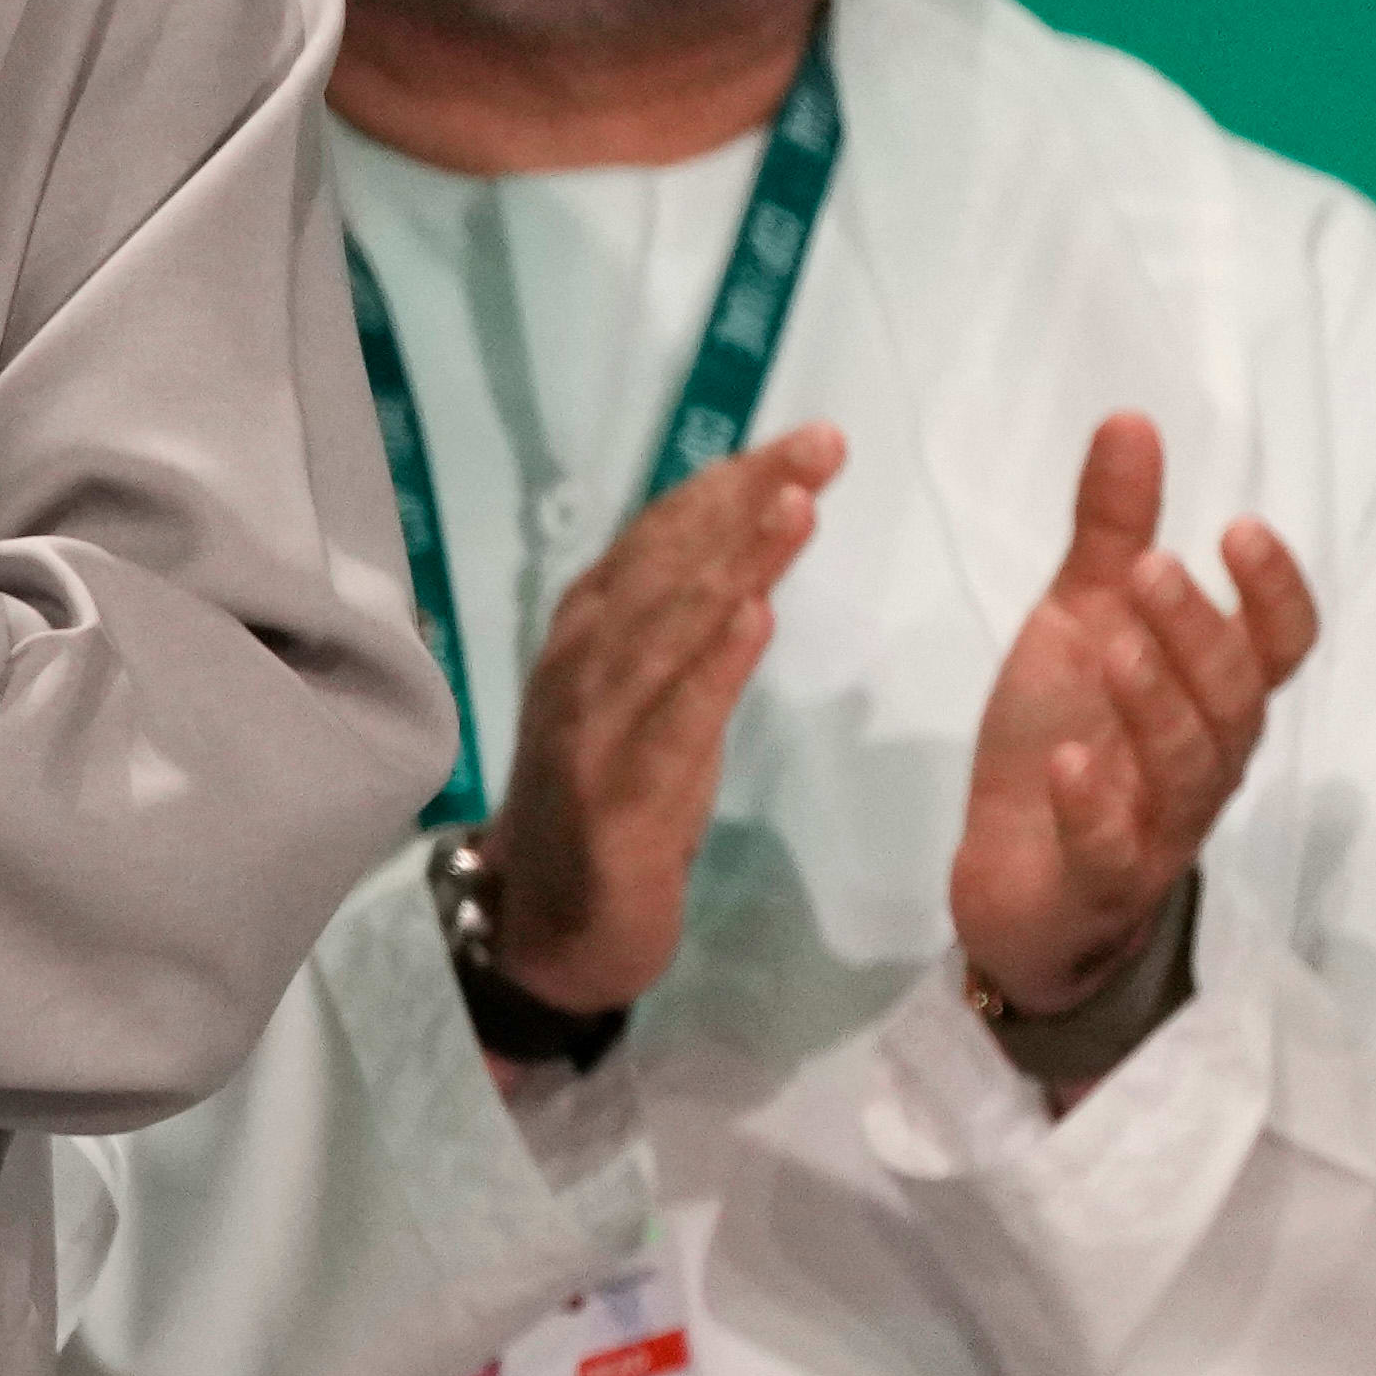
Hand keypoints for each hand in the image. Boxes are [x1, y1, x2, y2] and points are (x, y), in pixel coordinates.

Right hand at [470, 432, 841, 1015]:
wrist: (553, 933)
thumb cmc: (611, 808)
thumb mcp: (642, 701)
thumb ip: (676, 631)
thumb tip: (740, 552)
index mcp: (587, 635)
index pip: (660, 538)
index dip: (729, 483)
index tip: (806, 441)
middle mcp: (580, 666)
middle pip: (669, 564)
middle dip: (746, 499)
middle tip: (822, 445)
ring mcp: (592, 731)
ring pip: (670, 629)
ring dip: (734, 561)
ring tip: (796, 505)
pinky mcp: (618, 800)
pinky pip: (673, 723)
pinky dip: (714, 666)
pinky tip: (759, 618)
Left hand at [948, 413, 1319, 1026]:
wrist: (1013, 878)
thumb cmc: (1066, 736)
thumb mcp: (1080, 623)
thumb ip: (1109, 533)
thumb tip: (1132, 419)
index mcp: (1210, 694)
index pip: (1281, 645)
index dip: (1276, 591)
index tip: (1239, 526)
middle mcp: (1205, 760)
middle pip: (1234, 699)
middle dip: (1198, 631)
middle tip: (1148, 566)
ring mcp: (1159, 825)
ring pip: (1189, 768)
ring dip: (1155, 702)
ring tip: (1110, 646)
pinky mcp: (1101, 881)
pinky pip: (1114, 851)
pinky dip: (1093, 807)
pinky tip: (1066, 763)